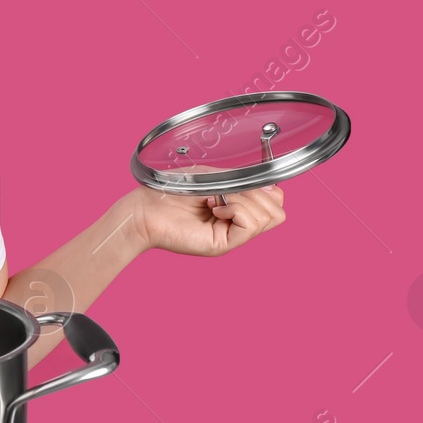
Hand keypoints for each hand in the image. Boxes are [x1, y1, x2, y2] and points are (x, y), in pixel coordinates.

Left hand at [126, 183, 285, 256]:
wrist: (145, 208)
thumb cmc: (173, 189)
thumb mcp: (215, 177)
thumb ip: (243, 183)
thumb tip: (272, 190)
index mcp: (238, 207)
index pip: (275, 202)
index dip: (267, 189)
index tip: (242, 180)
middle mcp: (237, 224)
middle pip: (277, 212)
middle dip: (257, 194)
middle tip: (228, 191)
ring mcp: (231, 236)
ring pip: (267, 218)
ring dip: (243, 200)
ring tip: (215, 200)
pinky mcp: (222, 245)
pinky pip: (249, 226)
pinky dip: (236, 210)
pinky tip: (215, 208)